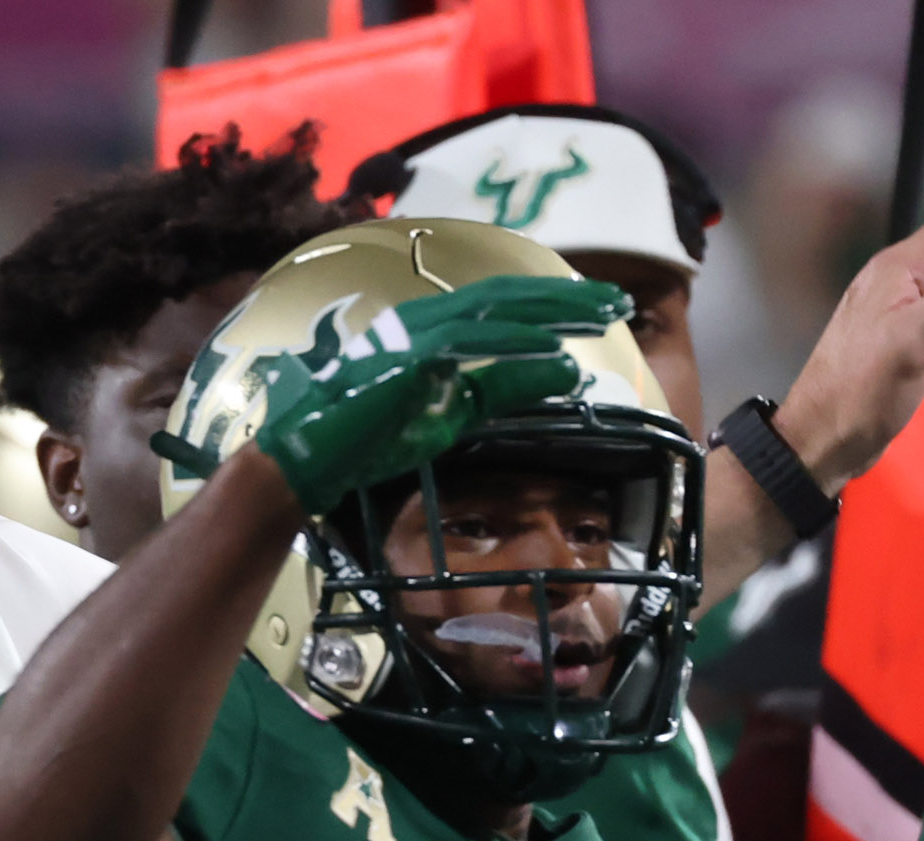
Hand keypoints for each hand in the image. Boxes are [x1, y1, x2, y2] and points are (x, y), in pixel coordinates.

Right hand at [253, 274, 629, 512]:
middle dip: (568, 296)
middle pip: (508, 295)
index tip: (602, 309)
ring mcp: (412, 335)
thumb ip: (503, 390)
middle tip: (619, 300)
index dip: (557, 302)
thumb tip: (568, 371)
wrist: (304, 462)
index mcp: (432, 330)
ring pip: (496, 310)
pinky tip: (553, 346)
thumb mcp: (452, 415)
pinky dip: (514, 343)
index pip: (504, 305)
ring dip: (553, 311)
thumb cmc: (366, 440)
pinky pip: (470, 345)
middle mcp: (424, 321)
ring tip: (602, 315)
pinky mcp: (405, 359)